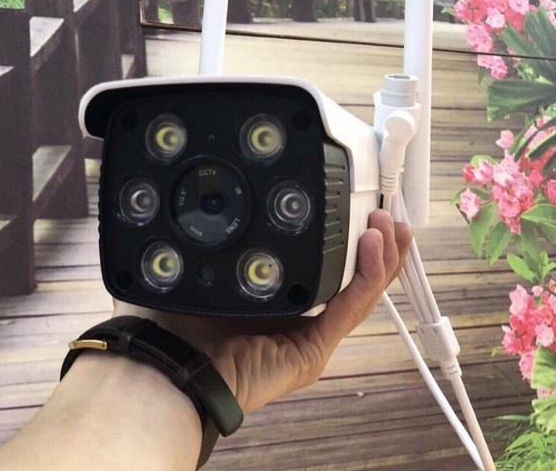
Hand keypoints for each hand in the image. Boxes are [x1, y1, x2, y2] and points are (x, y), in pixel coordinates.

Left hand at [114, 209, 411, 413]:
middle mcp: (296, 315)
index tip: (357, 204)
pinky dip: (366, 276)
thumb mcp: (206, 265)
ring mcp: (308, 335)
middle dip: (374, 244)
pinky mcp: (312, 351)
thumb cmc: (178, 319)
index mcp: (274, 295)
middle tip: (385, 211)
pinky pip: (349, 308)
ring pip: (358, 292)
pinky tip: (375, 245)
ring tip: (390, 224)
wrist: (173, 367)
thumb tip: (213, 196)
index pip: (322, 264)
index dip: (345, 236)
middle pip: (350, 276)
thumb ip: (218, 236)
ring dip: (379, 256)